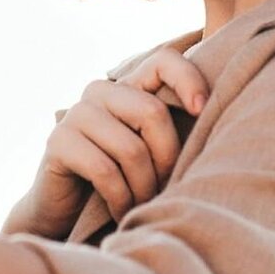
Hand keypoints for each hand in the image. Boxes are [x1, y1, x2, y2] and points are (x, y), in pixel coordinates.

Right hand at [0, 47, 207, 240]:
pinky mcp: (58, 141)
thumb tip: (217, 119)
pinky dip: (121, 199)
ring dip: (144, 188)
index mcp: (128, 86)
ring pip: (131, 148)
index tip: (201, 111)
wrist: (66, 212)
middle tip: (165, 189)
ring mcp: (76, 113)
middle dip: (167, 160)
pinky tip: (121, 211)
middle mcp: (100, 91)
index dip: (187, 79)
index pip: (162, 61)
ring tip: (144, 206)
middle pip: (152, 113)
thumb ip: (172, 132)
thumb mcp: (151, 152)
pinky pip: (104, 170)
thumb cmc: (122, 181)